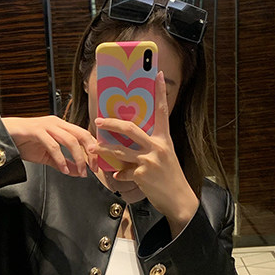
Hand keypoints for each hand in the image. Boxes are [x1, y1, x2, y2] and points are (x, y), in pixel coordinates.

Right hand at [2, 115, 97, 176]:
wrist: (3, 136)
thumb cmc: (24, 142)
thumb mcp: (47, 156)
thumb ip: (62, 163)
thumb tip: (77, 172)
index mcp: (61, 126)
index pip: (83, 135)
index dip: (93, 149)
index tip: (96, 165)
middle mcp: (56, 123)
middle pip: (81, 135)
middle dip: (90, 153)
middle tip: (93, 168)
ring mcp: (47, 126)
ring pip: (70, 140)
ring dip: (78, 158)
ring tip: (80, 172)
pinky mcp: (36, 131)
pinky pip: (53, 146)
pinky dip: (60, 159)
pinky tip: (63, 169)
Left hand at [95, 71, 198, 233]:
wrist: (179, 200)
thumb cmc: (170, 178)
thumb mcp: (165, 156)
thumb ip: (151, 145)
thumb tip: (132, 139)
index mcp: (164, 138)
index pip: (162, 110)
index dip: (160, 92)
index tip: (156, 74)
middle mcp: (158, 146)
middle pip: (131, 128)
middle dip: (112, 123)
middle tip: (99, 119)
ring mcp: (150, 160)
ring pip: (121, 149)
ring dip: (105, 148)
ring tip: (95, 146)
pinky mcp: (143, 174)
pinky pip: (124, 172)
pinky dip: (118, 175)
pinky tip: (116, 177)